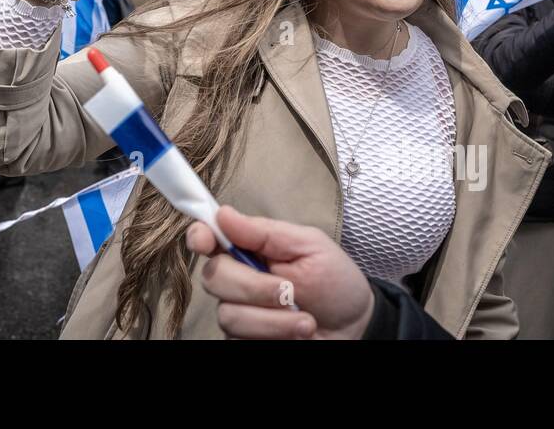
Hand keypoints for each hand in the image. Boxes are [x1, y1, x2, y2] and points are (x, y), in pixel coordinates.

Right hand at [186, 206, 373, 338]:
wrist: (354, 327)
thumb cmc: (335, 282)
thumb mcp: (309, 246)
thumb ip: (266, 232)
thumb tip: (223, 213)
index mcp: (249, 249)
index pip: (208, 237)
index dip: (199, 236)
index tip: (204, 240)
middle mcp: (237, 279)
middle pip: (213, 277)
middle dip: (253, 286)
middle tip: (289, 291)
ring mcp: (238, 312)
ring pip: (228, 314)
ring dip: (271, 319)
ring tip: (304, 320)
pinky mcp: (244, 339)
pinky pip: (238, 339)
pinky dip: (273, 335)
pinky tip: (296, 333)